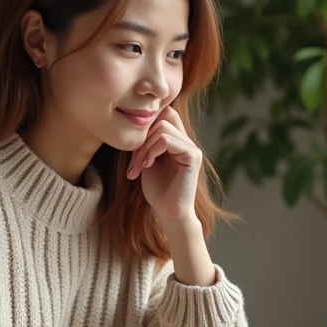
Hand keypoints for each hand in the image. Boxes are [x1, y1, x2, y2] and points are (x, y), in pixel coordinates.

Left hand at [126, 106, 201, 224]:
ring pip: (162, 128)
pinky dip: (152, 151)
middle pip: (162, 118)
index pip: (165, 113)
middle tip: (133, 163)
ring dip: (144, 148)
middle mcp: (187, 141)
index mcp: (178, 140)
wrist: (168, 213)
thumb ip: (146, 141)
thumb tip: (137, 121)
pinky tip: (147, 166)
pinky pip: (167, 140)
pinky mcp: (193, 156)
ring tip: (138, 167)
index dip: (147, 124)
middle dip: (142, 138)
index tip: (134, 149)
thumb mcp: (147, 160)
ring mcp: (192, 147)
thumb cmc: (158, 190)